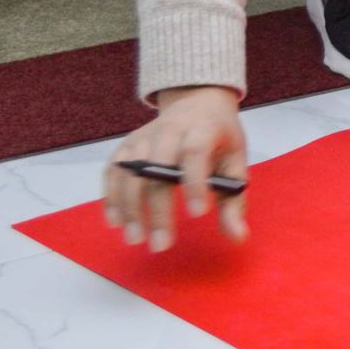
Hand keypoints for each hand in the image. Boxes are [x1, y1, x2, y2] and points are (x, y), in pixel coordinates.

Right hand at [103, 85, 248, 251]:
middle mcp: (169, 130)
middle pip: (157, 168)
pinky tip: (116, 222)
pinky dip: (112, 197)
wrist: (197, 104)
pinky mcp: (126, 145)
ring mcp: (144, 137)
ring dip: (130, 208)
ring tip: (136, 239)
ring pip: (130, 172)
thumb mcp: (235, 162)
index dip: (195, 182)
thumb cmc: (219, 138)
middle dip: (157, 209)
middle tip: (161, 244)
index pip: (195, 152)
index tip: (198, 214)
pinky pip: (112, 171)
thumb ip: (234, 200)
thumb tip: (238, 237)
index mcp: (203, 129)